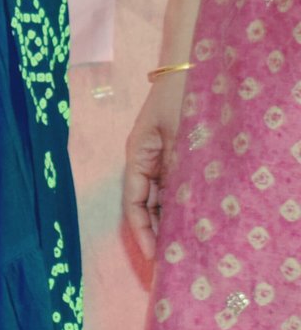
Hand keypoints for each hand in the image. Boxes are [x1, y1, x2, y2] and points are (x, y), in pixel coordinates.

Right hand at [123, 69, 189, 260]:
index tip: (155, 257)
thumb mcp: (176, 137)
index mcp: (138, 155)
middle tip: (172, 262)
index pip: (135, 203)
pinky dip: (183, 206)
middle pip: (148, 205)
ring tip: (184, 249)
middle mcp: (148, 160)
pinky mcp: (179, 156)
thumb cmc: (181, 98)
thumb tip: (177, 213)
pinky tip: (195, 222)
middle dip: (157, 233)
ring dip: (171, 222)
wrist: (194, 67)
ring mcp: (164, 158)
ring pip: (163, 199)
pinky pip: (177, 187)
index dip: (142, 231)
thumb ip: (175, 172)